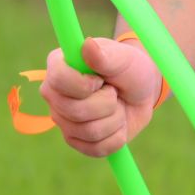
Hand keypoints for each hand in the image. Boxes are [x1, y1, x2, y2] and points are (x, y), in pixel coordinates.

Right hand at [38, 36, 164, 157]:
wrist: (140, 92)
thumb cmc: (129, 68)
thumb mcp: (123, 58)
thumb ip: (104, 55)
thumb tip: (87, 45)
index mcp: (58, 67)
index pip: (58, 80)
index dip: (84, 85)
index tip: (101, 80)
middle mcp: (54, 95)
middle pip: (74, 111)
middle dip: (106, 103)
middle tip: (113, 92)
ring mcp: (63, 120)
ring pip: (88, 132)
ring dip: (114, 119)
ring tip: (116, 105)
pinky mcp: (75, 140)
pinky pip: (95, 149)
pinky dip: (116, 137)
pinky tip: (117, 124)